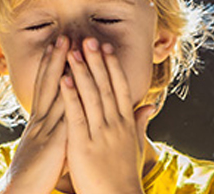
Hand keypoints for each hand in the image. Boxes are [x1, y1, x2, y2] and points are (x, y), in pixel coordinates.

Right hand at [0, 36, 69, 193]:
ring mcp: (45, 130)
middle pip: (49, 83)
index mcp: (40, 122)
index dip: (52, 66)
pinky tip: (75, 83)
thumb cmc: (35, 174)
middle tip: (64, 36)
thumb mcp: (47, 149)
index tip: (59, 46)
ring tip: (69, 49)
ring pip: (55, 93)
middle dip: (56, 59)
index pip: (47, 88)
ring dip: (62, 69)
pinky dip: (69, 98)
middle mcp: (40, 121)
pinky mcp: (53, 142)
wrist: (19, 192)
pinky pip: (64, 116)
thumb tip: (67, 123)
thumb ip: (57, 133)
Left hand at [60, 37, 156, 193]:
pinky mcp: (83, 145)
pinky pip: (76, 116)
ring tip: (73, 51)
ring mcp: (99, 134)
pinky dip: (70, 96)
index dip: (112, 66)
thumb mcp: (135, 146)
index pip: (119, 87)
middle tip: (88, 38)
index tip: (105, 47)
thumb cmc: (123, 175)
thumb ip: (140, 122)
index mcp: (126, 123)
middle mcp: (115, 125)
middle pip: (105, 86)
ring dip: (82, 71)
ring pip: (91, 96)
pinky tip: (64, 79)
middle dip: (96, 61)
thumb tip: (149, 105)